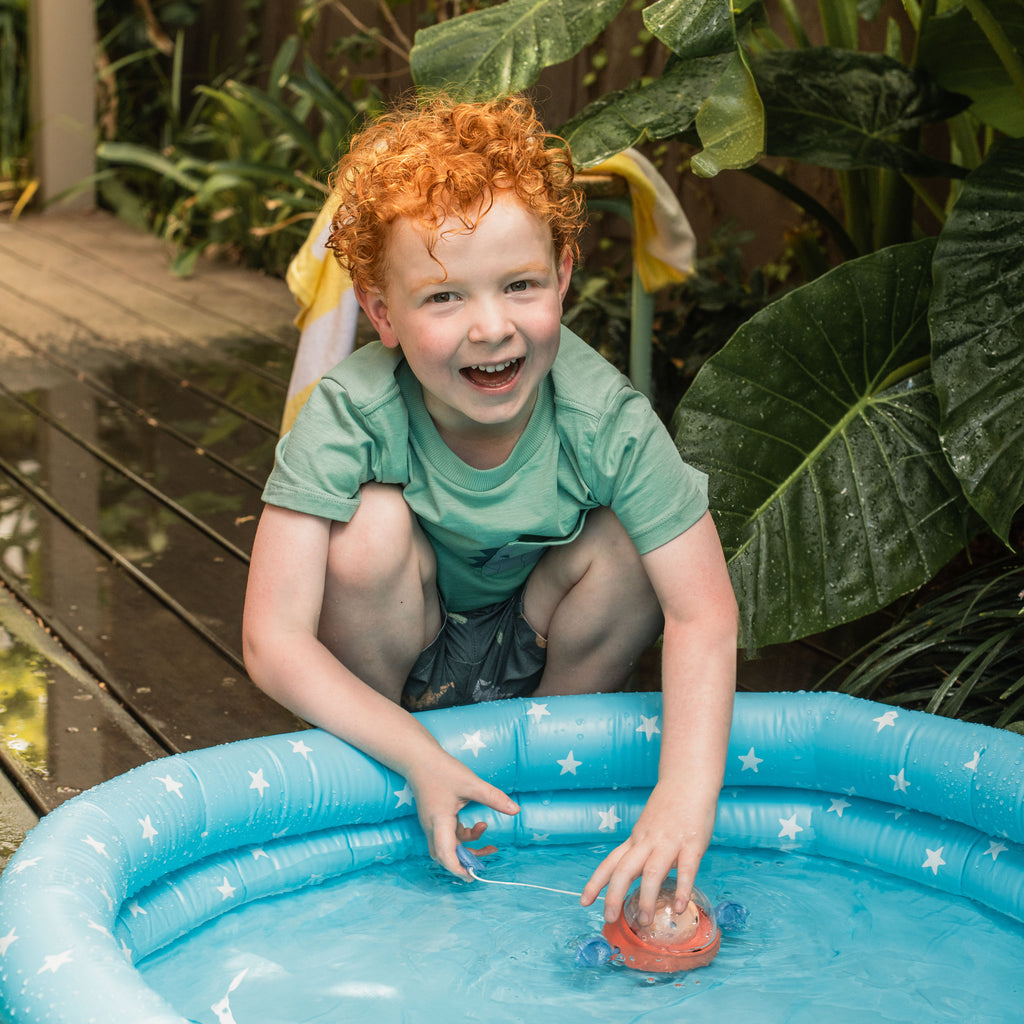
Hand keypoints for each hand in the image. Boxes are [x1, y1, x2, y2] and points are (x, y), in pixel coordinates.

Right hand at [408, 751, 518, 879]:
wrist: (418, 758)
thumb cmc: (442, 770)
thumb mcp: (471, 783)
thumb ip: (493, 798)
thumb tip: (516, 810)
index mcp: (439, 822)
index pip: (446, 855)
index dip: (459, 869)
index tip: (474, 875)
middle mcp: (433, 827)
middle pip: (447, 856)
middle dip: (468, 860)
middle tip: (490, 856)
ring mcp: (432, 824)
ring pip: (448, 847)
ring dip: (468, 848)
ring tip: (490, 843)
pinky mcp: (435, 818)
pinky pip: (449, 836)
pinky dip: (464, 836)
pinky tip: (478, 825)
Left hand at [579, 781, 714, 925]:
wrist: (688, 779)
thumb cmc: (670, 806)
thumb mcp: (649, 827)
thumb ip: (645, 851)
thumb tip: (643, 877)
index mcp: (636, 839)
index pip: (611, 862)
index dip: (595, 882)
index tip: (583, 902)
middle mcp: (647, 842)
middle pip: (624, 869)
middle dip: (613, 895)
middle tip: (608, 919)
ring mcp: (669, 842)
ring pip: (651, 872)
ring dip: (645, 898)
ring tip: (643, 921)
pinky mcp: (692, 843)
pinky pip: (686, 869)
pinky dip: (682, 889)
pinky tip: (679, 908)